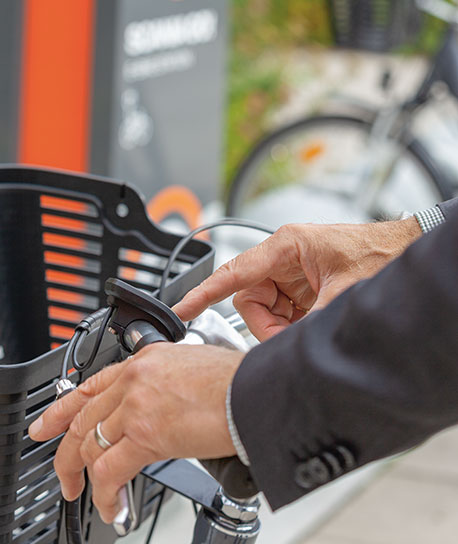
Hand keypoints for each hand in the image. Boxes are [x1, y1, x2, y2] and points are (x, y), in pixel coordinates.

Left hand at [28, 344, 241, 522]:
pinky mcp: (146, 434)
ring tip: (90, 500)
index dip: (61, 411)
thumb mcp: (192, 367)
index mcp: (142, 363)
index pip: (88, 388)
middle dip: (65, 453)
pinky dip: (106, 495)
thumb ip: (164, 385)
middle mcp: (132, 380)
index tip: (47, 425)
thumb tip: (161, 409)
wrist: (260, 391)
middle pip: (82, 421)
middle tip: (64, 475)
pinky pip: (110, 471)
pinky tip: (112, 509)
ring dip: (86, 480)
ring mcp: (135, 406)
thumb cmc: (240, 383)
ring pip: (90, 447)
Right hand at [172, 220, 419, 340]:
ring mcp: (294, 273)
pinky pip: (283, 313)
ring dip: (282, 327)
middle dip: (265, 323)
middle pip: (249, 298)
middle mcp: (285, 258)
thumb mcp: (345, 292)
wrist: (413, 250)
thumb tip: (289, 350)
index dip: (204, 293)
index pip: (233, 273)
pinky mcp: (304, 287)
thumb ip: (312, 323)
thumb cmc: (385, 254)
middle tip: (287, 337)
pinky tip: (312, 325)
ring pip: (265, 309)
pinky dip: (293, 326)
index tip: (183, 309)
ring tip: (308, 329)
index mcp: (287, 246)